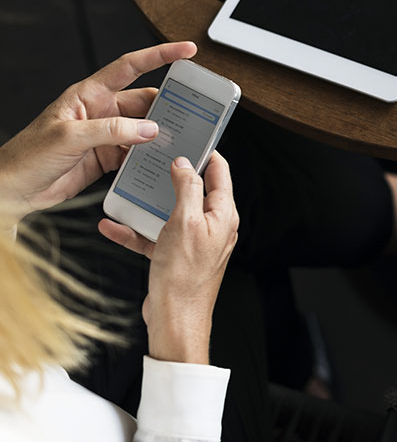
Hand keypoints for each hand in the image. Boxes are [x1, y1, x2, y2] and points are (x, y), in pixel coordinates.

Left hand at [0, 42, 196, 222]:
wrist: (12, 190)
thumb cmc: (27, 156)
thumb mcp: (69, 137)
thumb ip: (111, 131)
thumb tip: (148, 128)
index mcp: (89, 94)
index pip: (130, 66)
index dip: (160, 55)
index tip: (186, 50)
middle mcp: (101, 111)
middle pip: (145, 101)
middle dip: (170, 103)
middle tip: (196, 107)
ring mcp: (106, 134)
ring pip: (145, 128)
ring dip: (161, 133)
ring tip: (182, 137)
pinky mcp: (108, 156)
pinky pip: (137, 152)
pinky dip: (151, 156)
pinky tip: (161, 160)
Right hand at [99, 153, 238, 363]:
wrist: (174, 320)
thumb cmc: (185, 275)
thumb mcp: (185, 222)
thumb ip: (188, 189)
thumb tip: (186, 164)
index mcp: (222, 215)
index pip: (220, 174)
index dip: (207, 154)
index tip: (192, 138)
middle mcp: (212, 227)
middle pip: (193, 191)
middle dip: (173, 176)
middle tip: (154, 158)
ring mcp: (193, 242)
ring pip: (169, 213)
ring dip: (148, 204)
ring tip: (129, 188)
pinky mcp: (174, 257)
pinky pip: (154, 237)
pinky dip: (135, 231)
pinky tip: (112, 225)